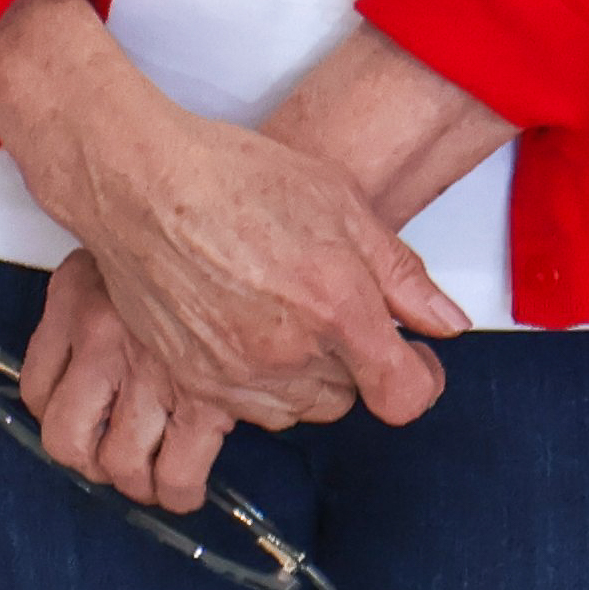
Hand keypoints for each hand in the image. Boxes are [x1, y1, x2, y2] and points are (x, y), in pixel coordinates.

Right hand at [0, 0, 463, 433]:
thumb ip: (400, 273)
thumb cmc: (234, 178)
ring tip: (283, 316)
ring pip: (300, 409)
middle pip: (350, 399)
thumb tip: (447, 322)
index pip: (404, 395)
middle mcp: (290, 353)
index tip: (410, 358)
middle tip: (330, 311)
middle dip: (353, 363)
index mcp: (336, 306)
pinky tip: (248, 332)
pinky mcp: (197, 383)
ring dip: (305, 377)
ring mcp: (239, 375)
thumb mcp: (339, 201)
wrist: (141, 184)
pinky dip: (259, 384)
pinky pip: (250, 411)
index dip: (418, 379)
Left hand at [22, 250, 238, 511]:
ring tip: (152, 473)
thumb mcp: (120, 246)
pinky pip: (175, 472)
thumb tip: (88, 345)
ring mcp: (149, 369)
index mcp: (74, 295)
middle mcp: (100, 333)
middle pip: (67, 438)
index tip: (82, 421)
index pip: (36, 385)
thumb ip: (98, 289)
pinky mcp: (203, 396)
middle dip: (92, 463)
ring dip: (136, 480)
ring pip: (120, 463)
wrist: (243, 216)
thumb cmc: (183, 238)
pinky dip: (178, 489)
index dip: (56, 417)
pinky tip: (185, 483)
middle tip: (113, 458)